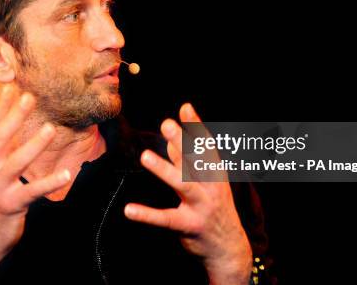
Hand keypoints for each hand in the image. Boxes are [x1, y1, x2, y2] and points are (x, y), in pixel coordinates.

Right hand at [0, 85, 70, 283]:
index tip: (10, 86)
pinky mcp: (9, 205)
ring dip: (33, 145)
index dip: (0, 107)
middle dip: (14, 116)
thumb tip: (10, 128)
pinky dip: (49, 182)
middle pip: (0, 138)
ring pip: (15, 162)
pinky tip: (66, 174)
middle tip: (29, 96)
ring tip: (49, 129)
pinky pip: (32, 191)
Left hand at [124, 103, 251, 283]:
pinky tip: (129, 210)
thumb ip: (187, 163)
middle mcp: (211, 188)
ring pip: (183, 185)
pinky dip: (147, 215)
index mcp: (215, 174)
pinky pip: (165, 219)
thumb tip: (172, 140)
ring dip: (164, 170)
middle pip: (196, 161)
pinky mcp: (188, 226)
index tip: (185, 107)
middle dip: (182, 142)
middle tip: (167, 124)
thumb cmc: (214, 208)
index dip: (196, 126)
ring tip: (145, 156)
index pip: (206, 146)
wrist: (228, 248)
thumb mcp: (207, 183)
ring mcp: (201, 207)